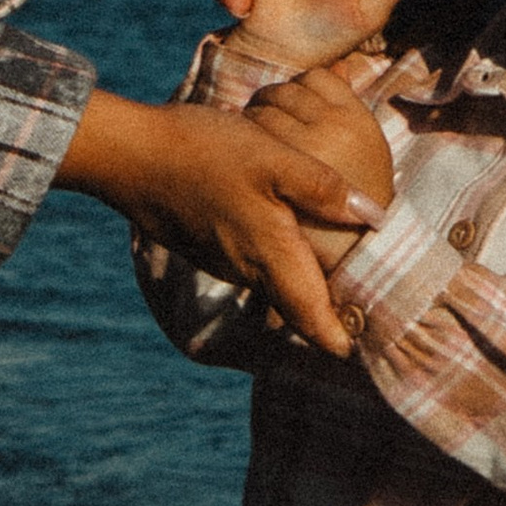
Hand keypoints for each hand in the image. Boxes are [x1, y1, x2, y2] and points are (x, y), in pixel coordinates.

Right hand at [55, 86, 381, 358]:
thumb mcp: (271, 158)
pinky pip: (252, 264)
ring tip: (336, 271)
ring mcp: (224, 260)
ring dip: (301, 283)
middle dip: (327, 312)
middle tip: (362, 313)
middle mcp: (248, 269)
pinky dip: (275, 260)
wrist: (131, 155)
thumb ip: (322, 188)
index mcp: (270, 254)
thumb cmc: (203, 153)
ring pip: (274, 283)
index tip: (361, 351)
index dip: (337, 338)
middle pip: (296, 304)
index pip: (310, 317)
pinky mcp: (208, 245)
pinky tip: (286, 233)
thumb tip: (374, 218)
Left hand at [247, 65, 394, 214]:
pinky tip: (247, 153)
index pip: (320, 77)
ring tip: (254, 138)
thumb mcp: (364, 149)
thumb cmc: (352, 204)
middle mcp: (334, 126)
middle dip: (272, 101)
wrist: (347, 255)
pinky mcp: (278, 164)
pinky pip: (255, 128)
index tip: (292, 109)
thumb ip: (347, 104)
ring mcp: (305, 143)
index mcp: (358, 120)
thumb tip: (340, 64)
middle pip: (288, 90)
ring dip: (255, 115)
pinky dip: (246, 133)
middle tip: (265, 121)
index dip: (299, 90)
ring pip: (267, 106)